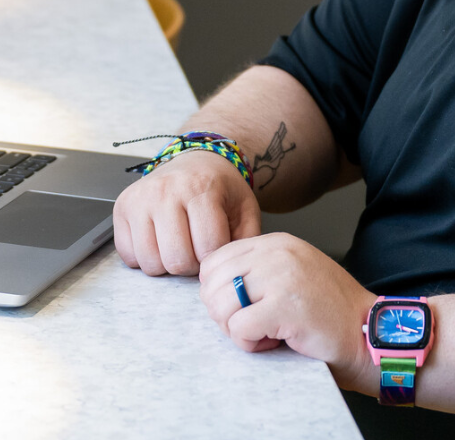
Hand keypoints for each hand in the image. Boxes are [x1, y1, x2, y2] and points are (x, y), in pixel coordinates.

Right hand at [113, 150, 260, 275]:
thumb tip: (230, 273)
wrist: (196, 161)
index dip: (214, 259)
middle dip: (190, 266)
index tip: (215, 250)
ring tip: (176, 249)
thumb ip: (244, 242)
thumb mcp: (245, 210)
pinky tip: (157, 244)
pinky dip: (143, 258)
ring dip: (166, 265)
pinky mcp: (121, 207)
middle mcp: (164, 191)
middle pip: (176, 260)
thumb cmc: (220, 189)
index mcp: (199, 189)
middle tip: (195, 252)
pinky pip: (127, 255)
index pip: (207, 248)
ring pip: (150, 261)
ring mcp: (138, 199)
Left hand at [198, 232, 376, 392]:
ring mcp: (282, 278)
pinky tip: (275, 342)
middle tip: (252, 325)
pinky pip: (238, 328)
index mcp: (274, 243)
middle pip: (212, 284)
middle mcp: (276, 253)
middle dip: (223, 313)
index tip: (242, 308)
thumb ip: (254, 270)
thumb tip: (210, 285)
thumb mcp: (290, 274)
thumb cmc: (330, 312)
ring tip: (267, 333)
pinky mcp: (285, 307)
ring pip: (220, 306)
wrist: (375, 335)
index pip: (213, 262)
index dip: (218, 292)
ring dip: (236, 330)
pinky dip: (250, 343)